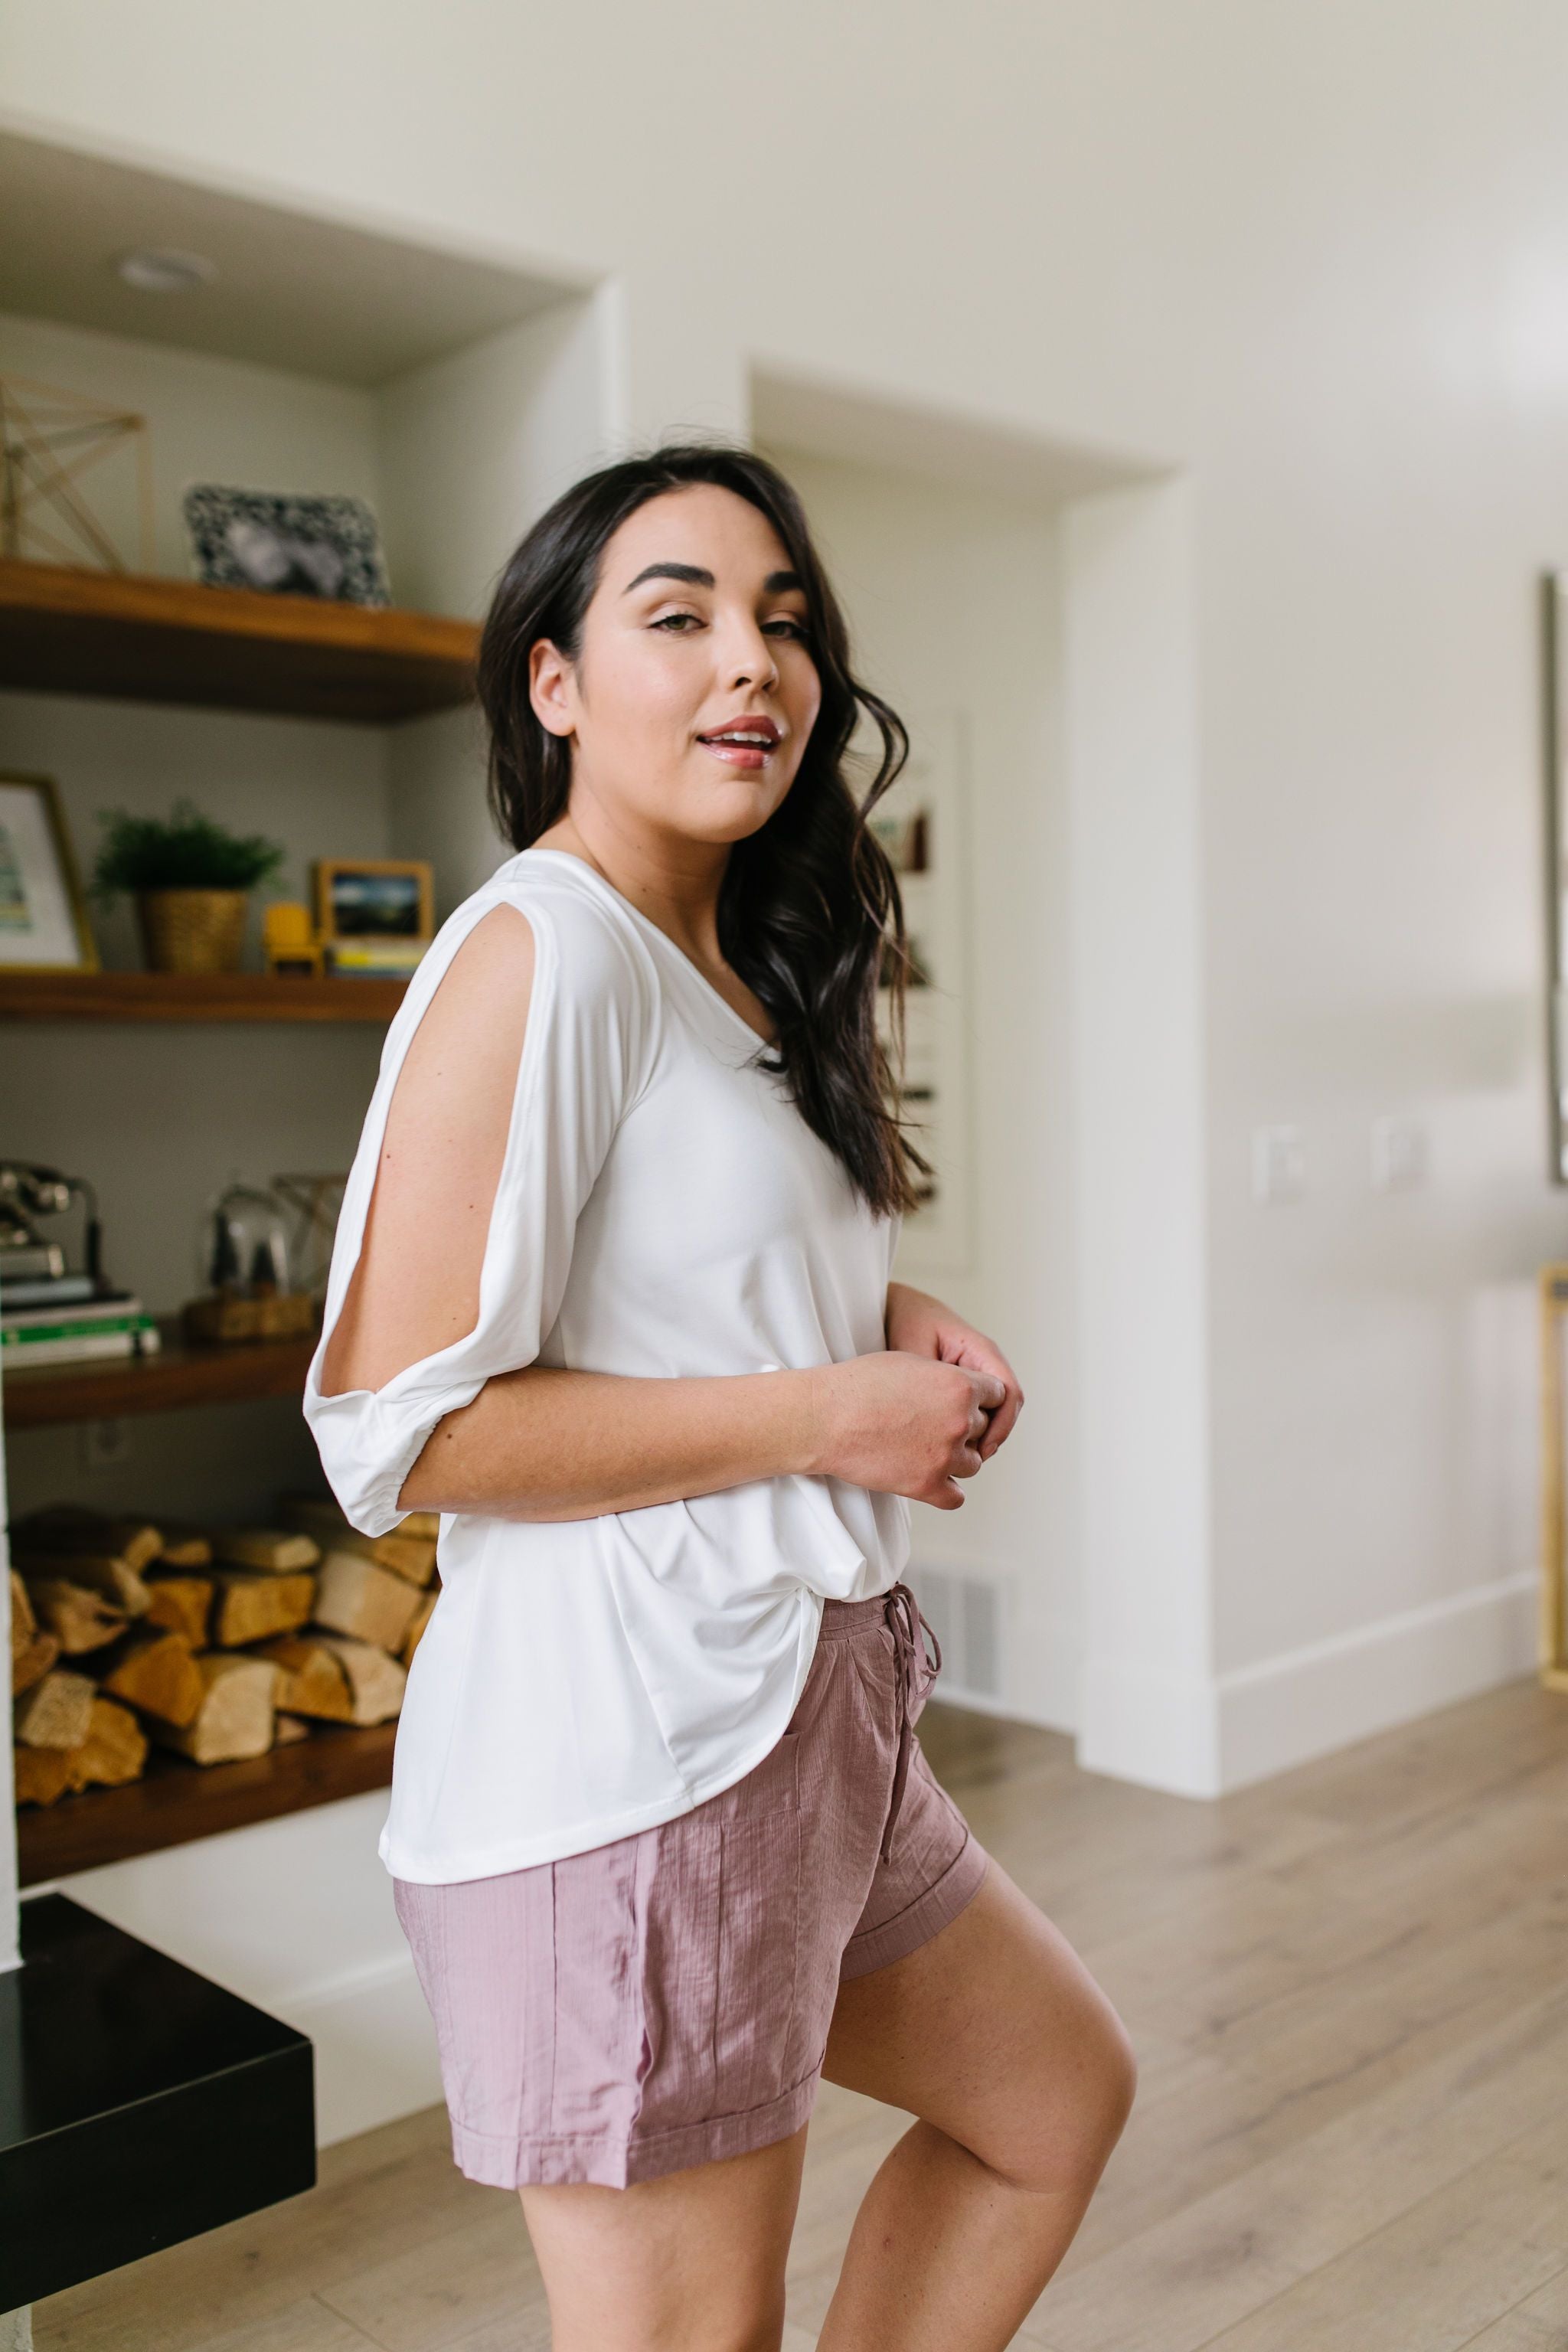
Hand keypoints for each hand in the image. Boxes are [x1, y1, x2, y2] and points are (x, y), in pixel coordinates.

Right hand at [806, 1351, 1007, 1508]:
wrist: (824, 1418)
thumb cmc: (858, 1385)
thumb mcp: (910, 1363)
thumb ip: (945, 1377)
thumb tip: (962, 1389)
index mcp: (960, 1386)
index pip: (997, 1395)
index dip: (978, 1397)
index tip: (961, 1401)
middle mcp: (959, 1421)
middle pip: (983, 1429)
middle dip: (963, 1425)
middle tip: (931, 1423)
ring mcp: (945, 1456)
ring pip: (972, 1463)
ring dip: (955, 1457)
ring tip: (924, 1449)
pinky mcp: (927, 1485)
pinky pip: (956, 1497)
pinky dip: (946, 1489)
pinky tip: (929, 1476)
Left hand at [883, 1281, 1023, 1461]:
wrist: (892, 1307)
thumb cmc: (903, 1321)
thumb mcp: (914, 1350)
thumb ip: (932, 1382)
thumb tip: (944, 1419)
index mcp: (981, 1350)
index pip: (1009, 1393)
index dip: (1001, 1425)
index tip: (982, 1449)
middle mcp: (985, 1362)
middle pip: (1007, 1407)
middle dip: (993, 1436)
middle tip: (971, 1461)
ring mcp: (976, 1373)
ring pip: (994, 1412)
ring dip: (982, 1435)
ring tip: (960, 1458)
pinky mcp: (963, 1383)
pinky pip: (977, 1409)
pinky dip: (969, 1428)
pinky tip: (949, 1444)